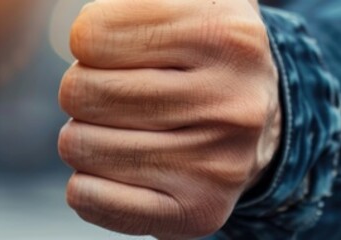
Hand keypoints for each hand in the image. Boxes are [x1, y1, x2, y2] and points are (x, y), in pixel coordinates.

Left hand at [57, 0, 278, 238]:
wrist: (260, 125)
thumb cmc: (200, 53)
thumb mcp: (187, 2)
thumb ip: (137, 2)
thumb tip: (84, 24)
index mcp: (225, 33)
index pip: (92, 34)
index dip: (89, 41)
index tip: (116, 49)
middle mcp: (230, 100)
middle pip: (81, 91)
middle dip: (83, 90)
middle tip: (113, 93)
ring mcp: (216, 163)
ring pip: (80, 146)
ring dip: (84, 136)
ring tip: (121, 129)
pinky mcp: (198, 212)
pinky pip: (90, 197)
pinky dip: (88, 183)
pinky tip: (119, 168)